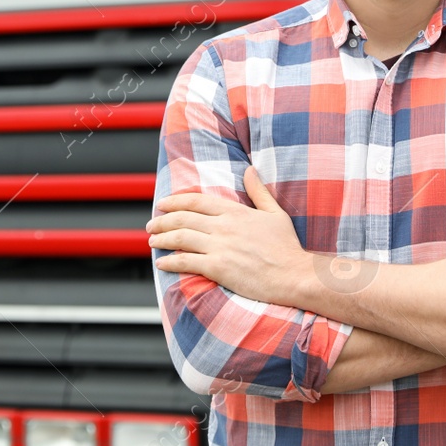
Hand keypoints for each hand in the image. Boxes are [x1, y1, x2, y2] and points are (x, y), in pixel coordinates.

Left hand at [147, 167, 309, 306]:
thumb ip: (259, 192)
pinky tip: (162, 263)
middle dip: (162, 221)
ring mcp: (220, 247)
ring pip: (180, 238)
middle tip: (151, 225)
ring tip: (152, 242)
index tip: (162, 204)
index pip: (196, 201)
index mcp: (235, 211)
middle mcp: (224, 226)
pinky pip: (186, 262)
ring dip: (161, 239)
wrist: (294, 275)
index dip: (175, 201)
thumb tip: (250, 170)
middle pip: (183, 218)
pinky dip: (170, 261)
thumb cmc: (287, 247)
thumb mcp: (275, 213)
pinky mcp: (218, 268)